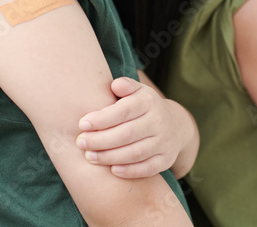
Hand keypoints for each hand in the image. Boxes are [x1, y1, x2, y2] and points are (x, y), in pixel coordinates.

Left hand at [76, 77, 191, 178]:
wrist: (175, 125)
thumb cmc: (144, 107)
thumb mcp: (138, 91)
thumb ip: (125, 86)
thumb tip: (115, 85)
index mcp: (149, 101)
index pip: (123, 111)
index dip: (101, 119)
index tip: (82, 124)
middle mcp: (159, 121)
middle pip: (127, 134)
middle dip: (100, 140)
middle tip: (81, 142)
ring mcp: (164, 142)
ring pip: (135, 153)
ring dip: (110, 157)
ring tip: (90, 156)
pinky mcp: (166, 160)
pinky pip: (148, 168)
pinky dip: (130, 171)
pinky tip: (112, 170)